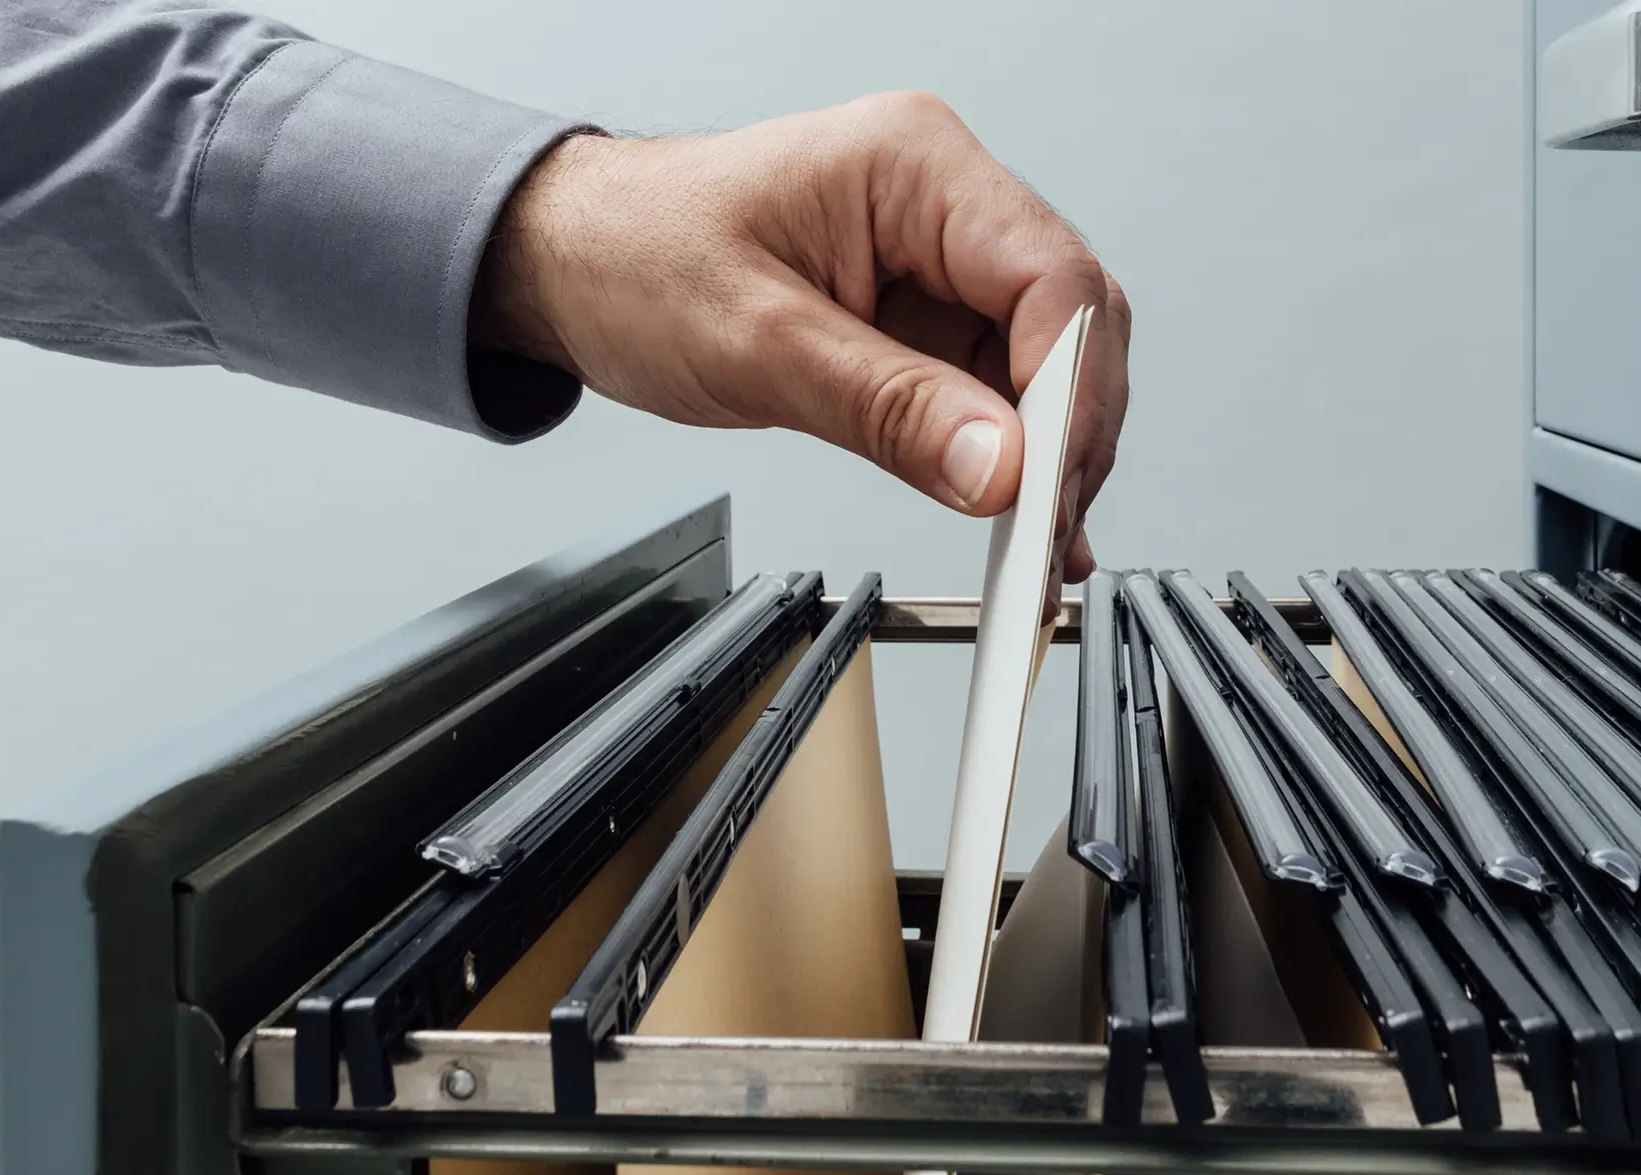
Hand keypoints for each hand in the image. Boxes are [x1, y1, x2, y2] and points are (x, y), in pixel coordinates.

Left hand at [470, 92, 1129, 579]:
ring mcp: (943, 261)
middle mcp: (946, 201)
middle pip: (1071, 322)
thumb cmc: (633, 257)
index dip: (1071, 391)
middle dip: (1072, 434)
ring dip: (1051, 455)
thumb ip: (889, 408)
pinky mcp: (929, 315)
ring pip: (1049, 363)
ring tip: (1038, 544)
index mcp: (914, 164)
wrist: (568, 261)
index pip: (1051, 277)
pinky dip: (1016, 457)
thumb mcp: (755, 344)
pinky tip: (1023, 517)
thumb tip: (1000, 469)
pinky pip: (1002, 388)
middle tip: (1050, 533)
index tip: (1051, 486)